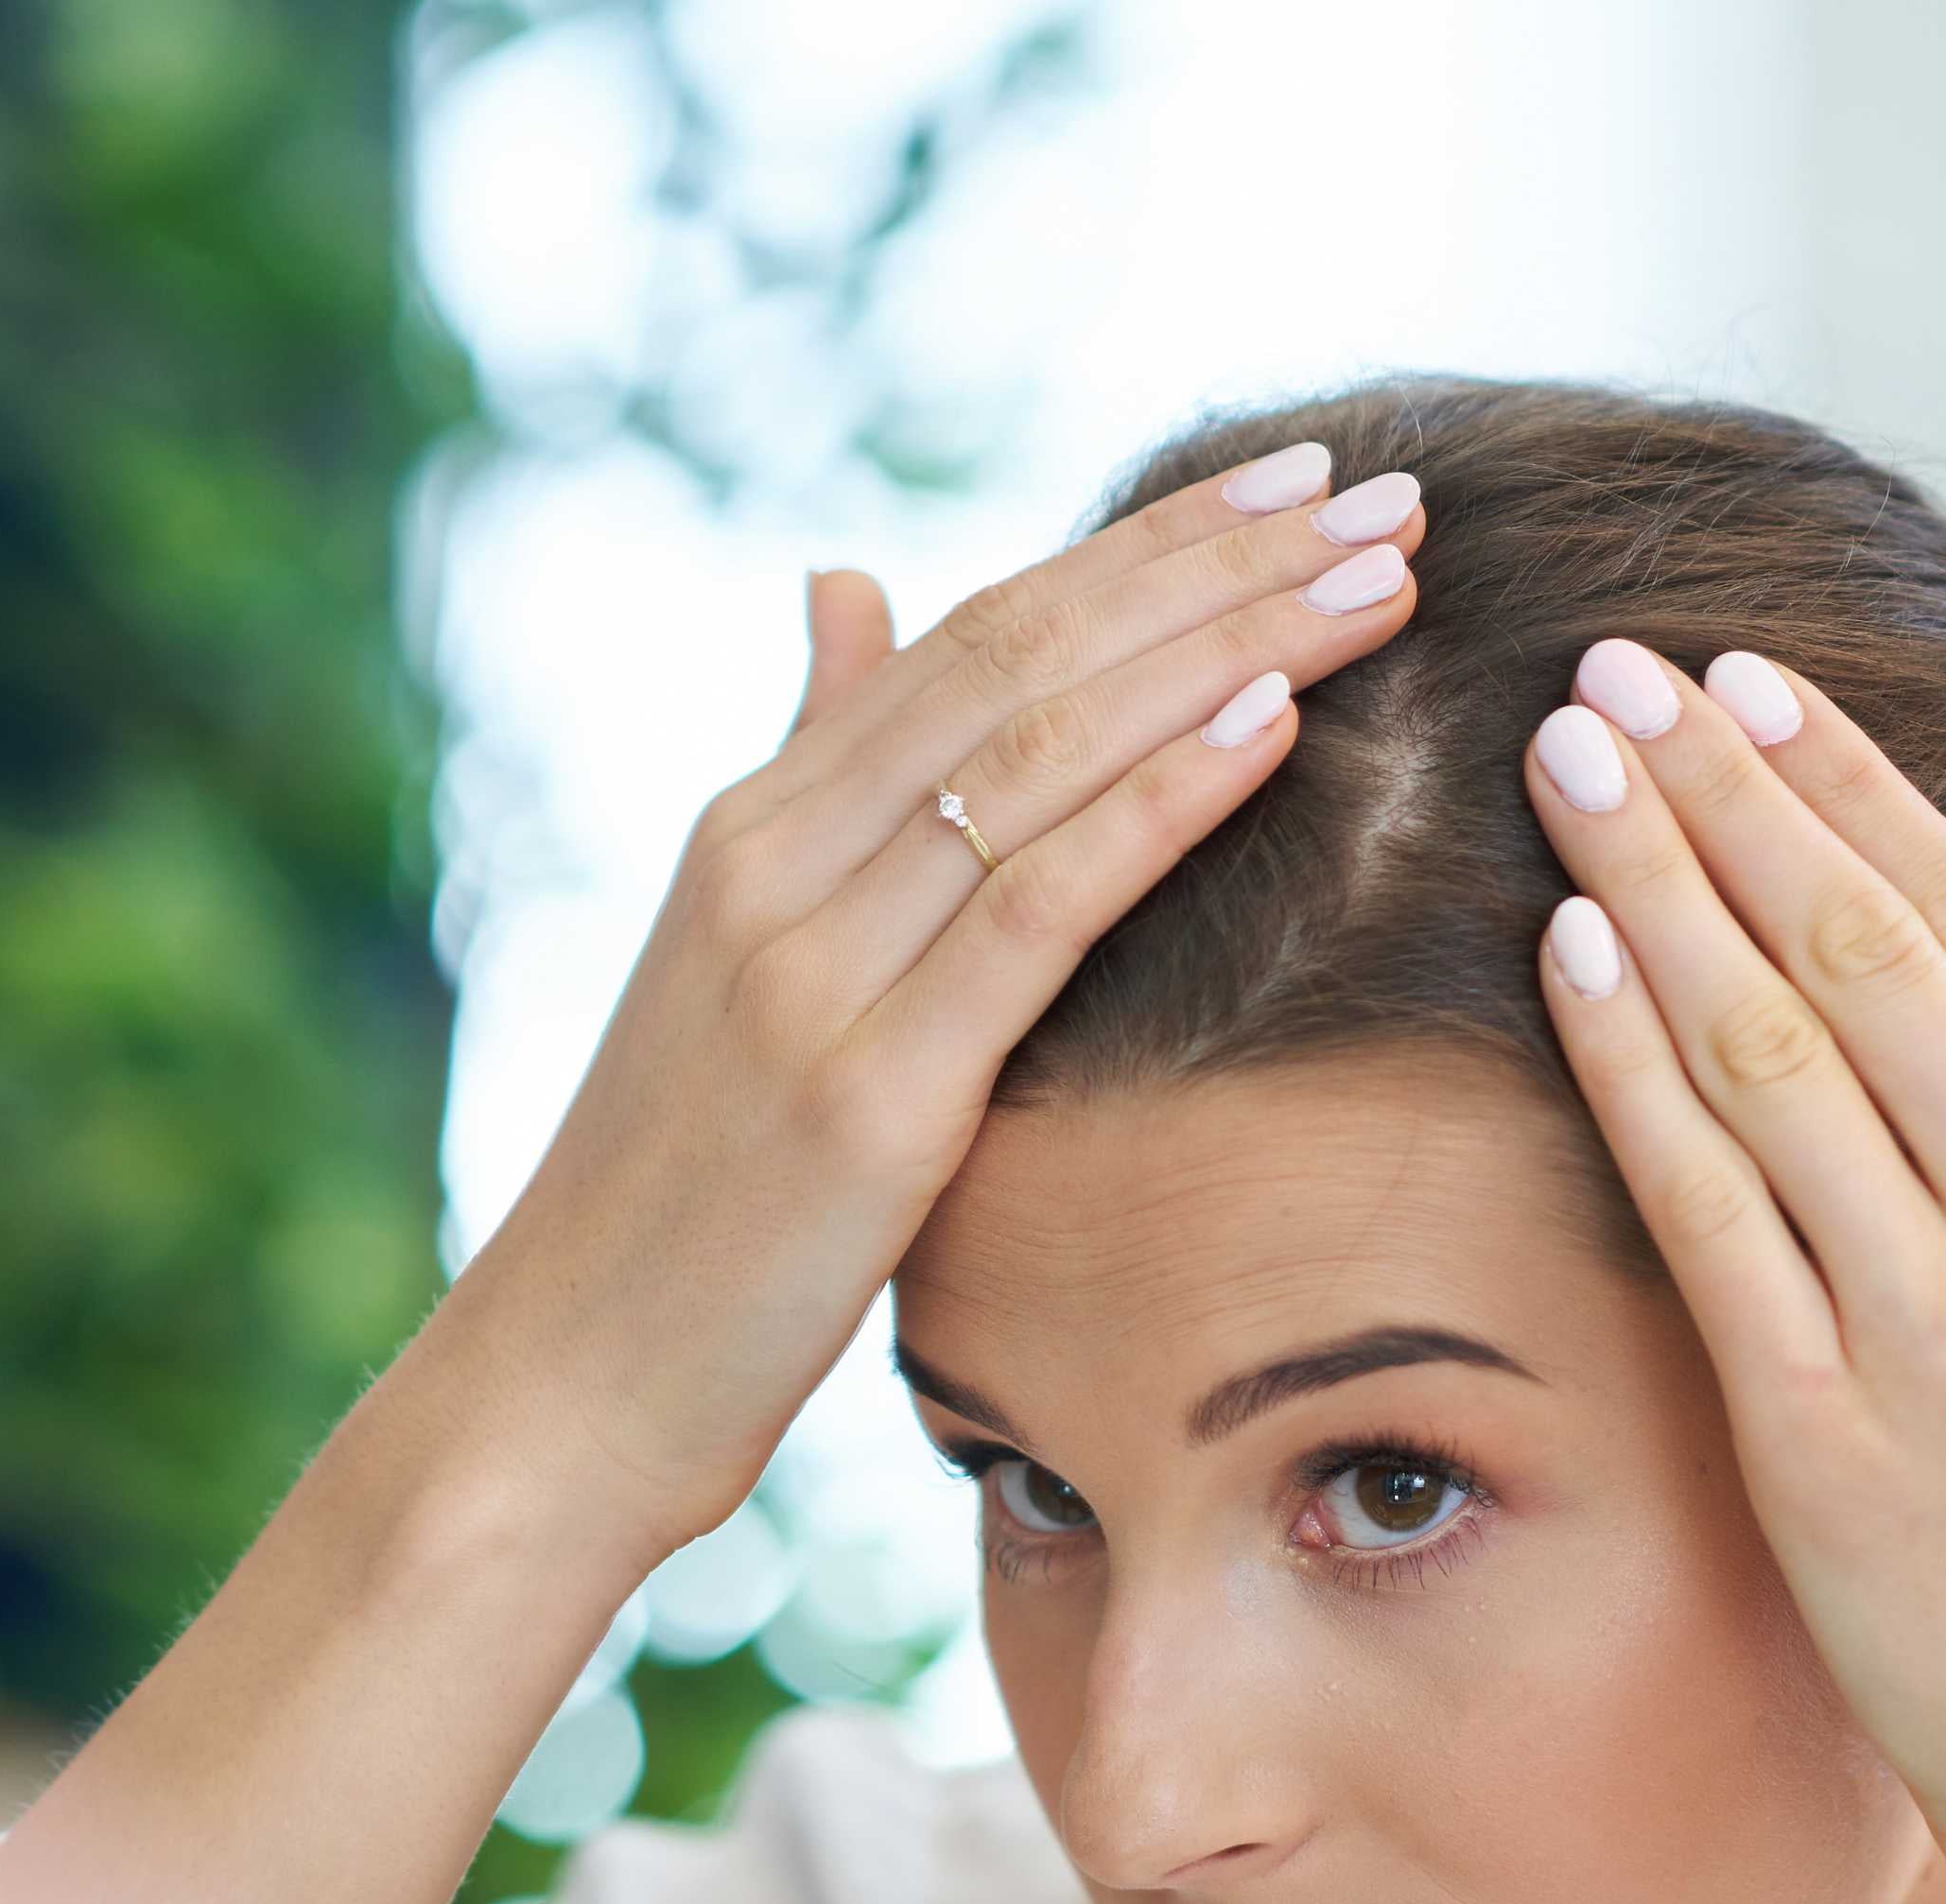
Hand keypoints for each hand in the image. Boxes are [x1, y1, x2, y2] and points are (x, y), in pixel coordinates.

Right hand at [422, 445, 1432, 1562]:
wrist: (560, 1383)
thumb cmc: (674, 1199)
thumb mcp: (731, 959)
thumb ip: (808, 772)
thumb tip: (848, 585)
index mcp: (753, 828)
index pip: (977, 634)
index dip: (1148, 546)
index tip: (1296, 479)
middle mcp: (775, 866)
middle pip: (1026, 659)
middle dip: (1220, 568)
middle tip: (1385, 496)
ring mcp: (813, 973)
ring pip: (1045, 756)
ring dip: (1232, 650)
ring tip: (1383, 577)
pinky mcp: (868, 1095)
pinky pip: (1038, 910)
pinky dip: (1162, 801)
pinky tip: (1275, 723)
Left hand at [1515, 642, 1945, 1903]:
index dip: (1854, 793)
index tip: (1749, 684)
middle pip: (1867, 956)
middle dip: (1730, 795)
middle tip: (1613, 668)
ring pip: (1778, 1051)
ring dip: (1661, 883)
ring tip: (1566, 758)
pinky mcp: (1830, 1438)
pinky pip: (1713, 1212)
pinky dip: (1636, 1066)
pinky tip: (1567, 949)